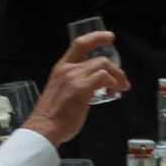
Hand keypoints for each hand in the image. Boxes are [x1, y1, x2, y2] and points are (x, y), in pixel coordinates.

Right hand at [34, 29, 123, 145]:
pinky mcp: (82, 88)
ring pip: (104, 66)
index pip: (80, 44)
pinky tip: (112, 93)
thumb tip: (92, 88)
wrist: (44, 128)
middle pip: (99, 58)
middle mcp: (68, 69)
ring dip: (117, 77)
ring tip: (119, 89)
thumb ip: (75, 84)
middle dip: (116, 69)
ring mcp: (74, 78)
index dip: (96, 37)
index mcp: (61, 68)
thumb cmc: (52, 116)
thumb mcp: (61, 91)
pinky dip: (113, 83)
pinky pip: (105, 78)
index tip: (109, 37)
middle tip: (122, 82)